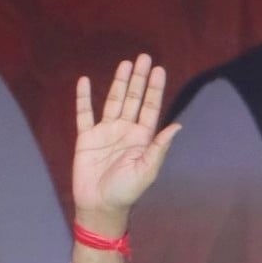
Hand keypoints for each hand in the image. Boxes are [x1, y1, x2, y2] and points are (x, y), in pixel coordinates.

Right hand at [72, 55, 179, 230]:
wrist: (100, 205)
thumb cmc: (127, 192)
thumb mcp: (147, 170)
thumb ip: (159, 148)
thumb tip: (177, 126)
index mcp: (142, 139)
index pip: (151, 108)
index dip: (155, 89)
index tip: (160, 70)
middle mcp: (125, 131)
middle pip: (134, 99)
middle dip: (139, 79)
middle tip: (144, 57)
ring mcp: (106, 133)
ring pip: (113, 101)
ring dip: (119, 82)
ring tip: (125, 63)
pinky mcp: (86, 137)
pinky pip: (84, 113)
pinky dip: (84, 98)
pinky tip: (85, 81)